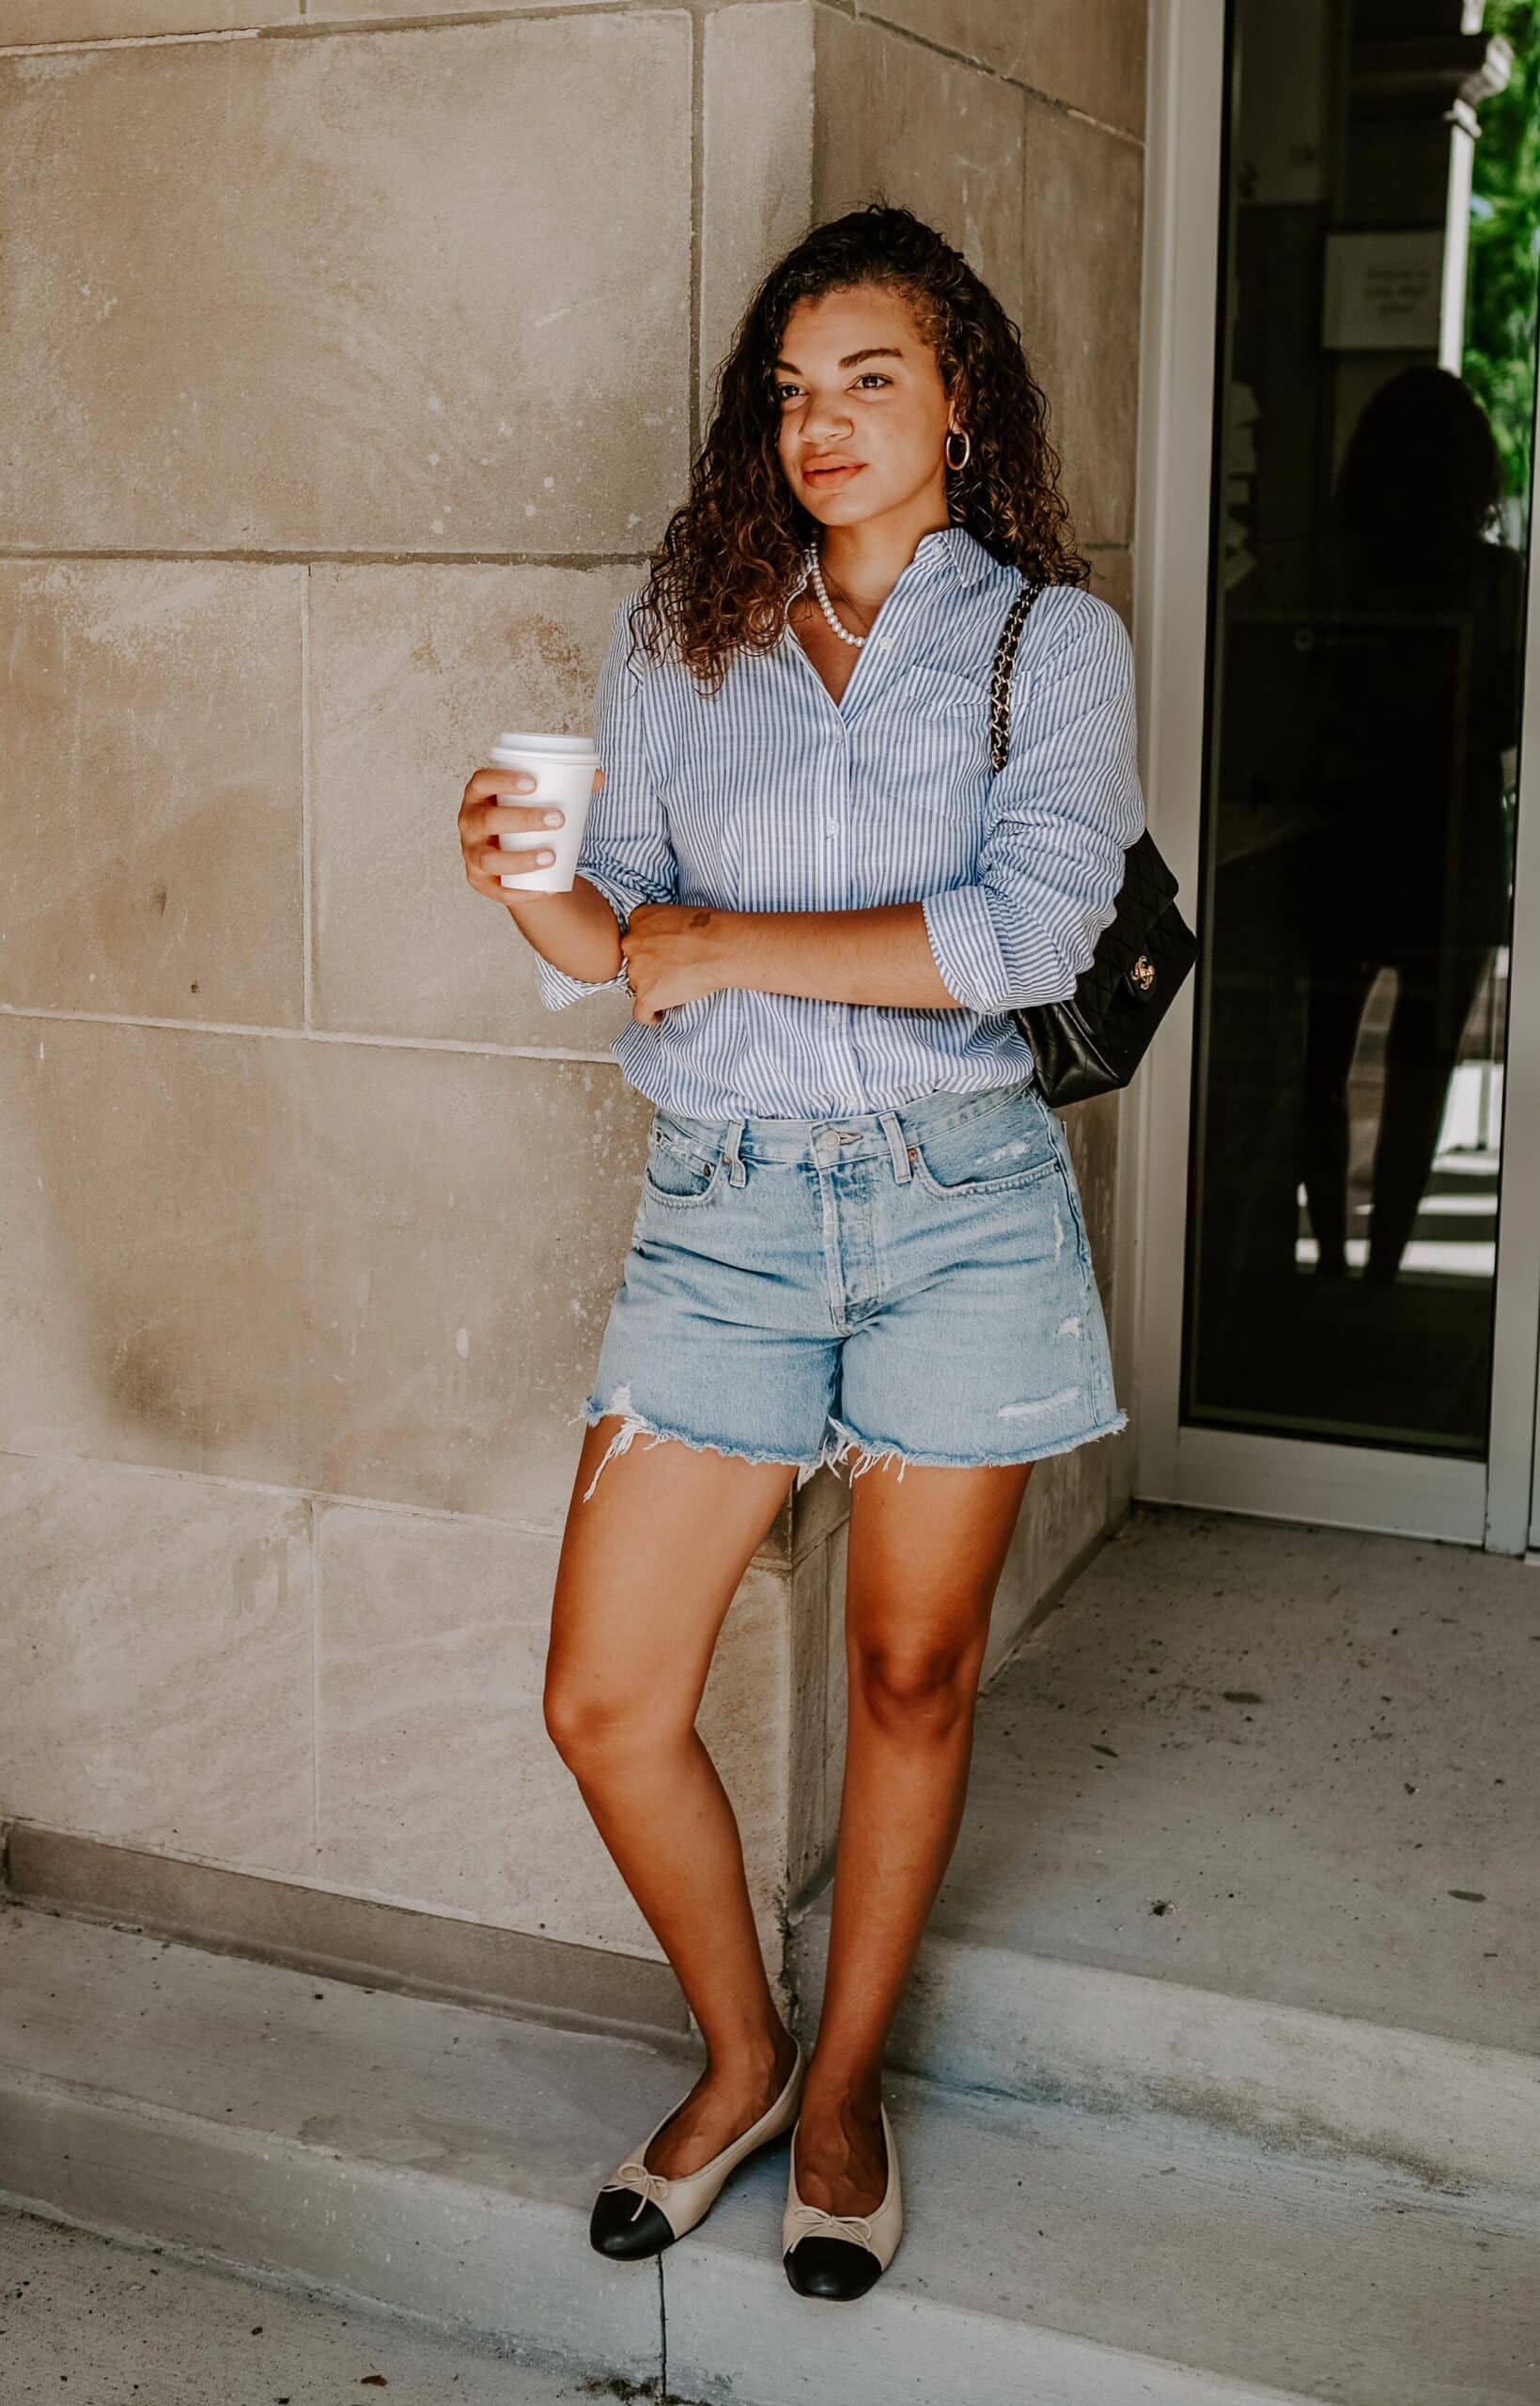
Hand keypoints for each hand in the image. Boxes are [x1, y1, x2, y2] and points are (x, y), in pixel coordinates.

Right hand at [457, 763, 604, 901]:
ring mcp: (472, 853)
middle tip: (559, 818)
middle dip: (523, 820)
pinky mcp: (479, 881)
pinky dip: (522, 892)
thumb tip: (598, 777)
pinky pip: (497, 890)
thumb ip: (568, 786)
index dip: (502, 780)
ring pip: (490, 860)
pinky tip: (544, 889)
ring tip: (552, 855)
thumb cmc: (524, 818)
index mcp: (479, 796)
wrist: (512, 852)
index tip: (533, 782)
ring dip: (521, 859)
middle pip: (487, 820)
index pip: (481, 782)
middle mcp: (469, 823)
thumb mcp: (538, 799)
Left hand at [619, 902, 729, 1022]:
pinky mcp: (647, 996)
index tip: (660, 957)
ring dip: (652, 989)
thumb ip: (661, 927)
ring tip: (676, 987)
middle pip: (633, 963)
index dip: (648, 951)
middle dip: (649, 969)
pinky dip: (650, 1016)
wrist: (719, 948)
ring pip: (637, 986)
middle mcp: (632, 944)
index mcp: (639, 920)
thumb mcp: (676, 913)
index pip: (634, 940)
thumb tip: (666, 943)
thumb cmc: (709, 930)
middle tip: (671, 972)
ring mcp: (637, 971)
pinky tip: (660, 1014)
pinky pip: (640, 1013)